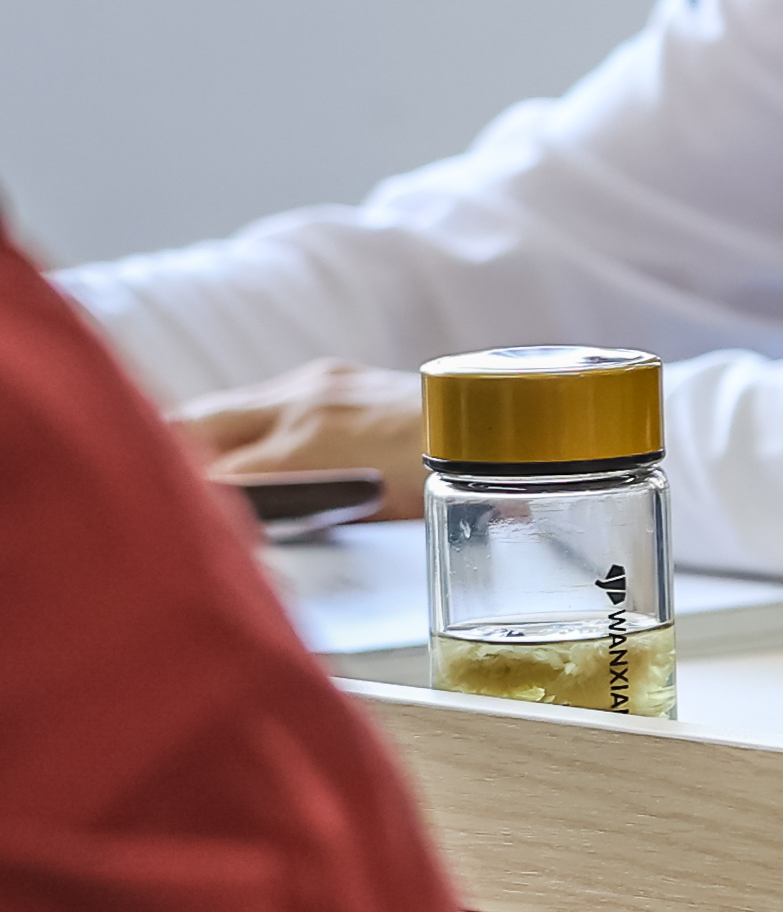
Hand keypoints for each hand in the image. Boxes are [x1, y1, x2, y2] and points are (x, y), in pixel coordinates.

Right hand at [170, 360, 427, 518]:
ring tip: (170, 476)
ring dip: (194, 440)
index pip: (213, 475)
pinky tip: (230, 453)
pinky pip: (259, 399)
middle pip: (196, 426)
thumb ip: (307, 521)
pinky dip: (235, 427)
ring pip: (222, 409)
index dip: (184, 502)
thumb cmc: (452, 483)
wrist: (506, 426)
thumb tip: (250, 537)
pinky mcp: (329, 374)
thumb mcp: (376, 521)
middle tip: (146, 495)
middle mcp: (303, 400)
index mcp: (310, 441)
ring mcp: (315, 381)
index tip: (162, 524)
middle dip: (164, 459)